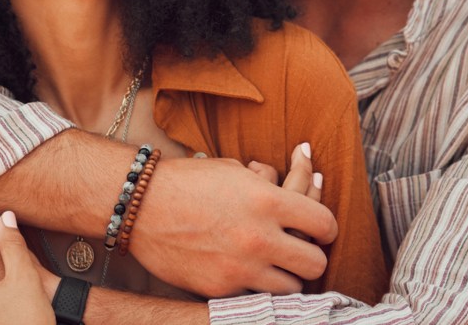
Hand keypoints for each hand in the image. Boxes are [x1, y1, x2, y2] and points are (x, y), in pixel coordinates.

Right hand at [132, 143, 336, 296]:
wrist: (141, 205)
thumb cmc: (189, 180)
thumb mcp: (235, 170)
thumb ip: (270, 183)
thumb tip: (294, 178)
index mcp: (268, 201)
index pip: (324, 223)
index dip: (326, 226)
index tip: (320, 227)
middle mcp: (259, 237)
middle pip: (316, 263)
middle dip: (313, 256)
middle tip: (303, 249)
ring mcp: (240, 267)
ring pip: (291, 288)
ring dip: (288, 276)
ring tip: (279, 265)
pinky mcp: (220, 289)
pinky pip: (256, 297)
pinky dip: (257, 287)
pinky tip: (252, 273)